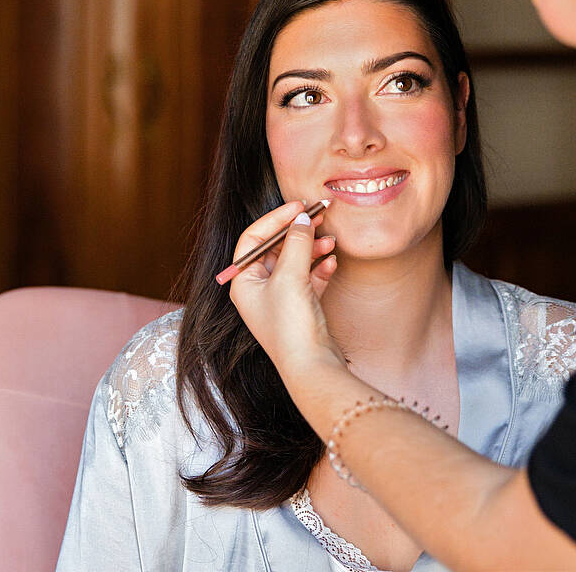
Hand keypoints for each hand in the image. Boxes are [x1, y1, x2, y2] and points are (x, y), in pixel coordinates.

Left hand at [227, 201, 346, 382]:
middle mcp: (257, 290)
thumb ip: (296, 242)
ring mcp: (279, 300)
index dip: (276, 219)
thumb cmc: (291, 326)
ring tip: (330, 241)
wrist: (313, 368)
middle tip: (319, 216)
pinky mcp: (300, 310)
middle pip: (276, 249)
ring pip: (295, 262)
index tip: (298, 207)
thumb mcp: (290, 276)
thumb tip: (302, 218)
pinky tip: (331, 262)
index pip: (255, 239)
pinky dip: (319, 268)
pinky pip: (309, 279)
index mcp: (243, 282)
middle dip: (298, 232)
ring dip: (312, 248)